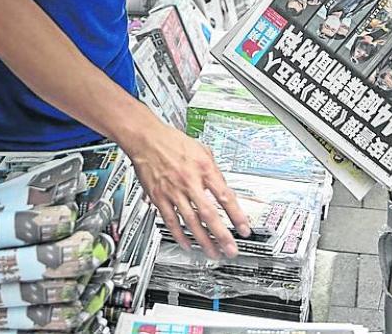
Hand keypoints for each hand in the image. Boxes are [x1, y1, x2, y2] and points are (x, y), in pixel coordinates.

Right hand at [126, 120, 248, 258]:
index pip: (225, 196)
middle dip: (222, 235)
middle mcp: (190, 182)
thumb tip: (224, 187)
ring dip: (204, 240)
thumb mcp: (202, 150)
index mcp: (204, 168)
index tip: (244, 229)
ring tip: (213, 253)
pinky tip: (188, 244)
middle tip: (231, 249)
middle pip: (209, 214)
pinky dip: (180, 235)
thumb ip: (214, 171)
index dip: (237, 215)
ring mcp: (173, 191)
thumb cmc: (173, 141)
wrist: (147, 138)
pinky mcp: (159, 197)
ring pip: (191, 221)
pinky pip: (171, 220)